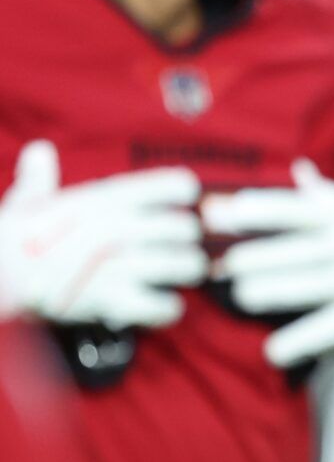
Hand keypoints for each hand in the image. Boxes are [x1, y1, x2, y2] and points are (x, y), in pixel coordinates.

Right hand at [0, 141, 205, 327]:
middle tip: (169, 246)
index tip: (181, 202)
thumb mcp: (25, 202)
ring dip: (182, 272)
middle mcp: (121, 227)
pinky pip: (167, 307)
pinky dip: (167, 310)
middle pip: (186, 229)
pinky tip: (157, 306)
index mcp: (107, 199)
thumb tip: (39, 151)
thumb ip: (40, 178)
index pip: (175, 186)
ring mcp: (120, 264)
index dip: (182, 194)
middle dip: (182, 240)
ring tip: (170, 274)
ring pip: (187, 265)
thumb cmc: (9, 238)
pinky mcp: (114, 301)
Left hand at [204, 160, 333, 366]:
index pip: (304, 209)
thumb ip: (326, 196)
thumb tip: (297, 167)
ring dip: (282, 289)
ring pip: (322, 284)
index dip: (269, 209)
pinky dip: (307, 339)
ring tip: (243, 296)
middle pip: (308, 248)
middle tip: (226, 264)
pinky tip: (274, 351)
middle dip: (267, 254)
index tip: (231, 211)